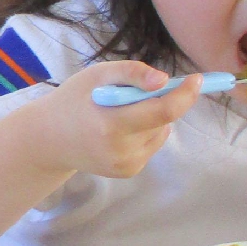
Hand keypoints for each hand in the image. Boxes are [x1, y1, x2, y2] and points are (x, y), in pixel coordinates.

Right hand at [19, 61, 203, 180]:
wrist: (49, 139)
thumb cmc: (73, 100)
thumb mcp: (96, 75)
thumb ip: (131, 73)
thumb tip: (164, 80)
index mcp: (111, 124)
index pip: (162, 112)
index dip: (184, 95)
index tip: (197, 79)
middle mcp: (120, 150)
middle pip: (164, 120)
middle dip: (165, 100)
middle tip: (148, 87)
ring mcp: (125, 165)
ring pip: (161, 132)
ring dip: (153, 117)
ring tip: (123, 112)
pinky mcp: (128, 172)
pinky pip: (152, 144)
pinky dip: (146, 131)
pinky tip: (121, 129)